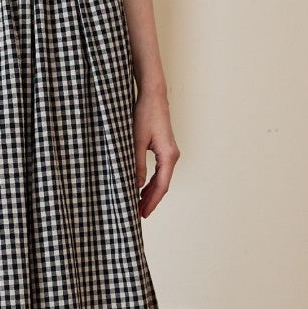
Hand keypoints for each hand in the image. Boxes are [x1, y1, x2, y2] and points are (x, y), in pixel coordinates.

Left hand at [134, 87, 178, 216]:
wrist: (153, 95)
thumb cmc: (145, 114)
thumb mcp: (136, 140)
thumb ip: (136, 164)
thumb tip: (135, 185)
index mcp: (168, 155)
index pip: (161, 185)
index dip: (151, 201)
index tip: (142, 213)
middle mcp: (173, 155)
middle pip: (163, 184)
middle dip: (151, 200)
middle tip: (139, 213)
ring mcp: (170, 151)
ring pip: (161, 178)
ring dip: (151, 191)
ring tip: (139, 203)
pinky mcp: (165, 147)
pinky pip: (160, 170)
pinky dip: (152, 181)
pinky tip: (142, 187)